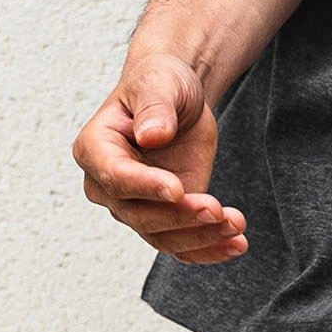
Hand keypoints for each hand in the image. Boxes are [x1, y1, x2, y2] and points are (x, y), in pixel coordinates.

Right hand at [71, 53, 248, 264]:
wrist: (176, 96)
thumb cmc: (160, 83)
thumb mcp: (159, 83)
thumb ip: (154, 107)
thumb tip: (152, 136)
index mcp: (95, 148)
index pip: (116, 177)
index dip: (145, 187)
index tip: (177, 189)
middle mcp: (108, 185)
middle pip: (140, 214)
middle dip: (180, 217)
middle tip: (217, 210)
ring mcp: (135, 204)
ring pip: (161, 236)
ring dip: (200, 236)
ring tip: (235, 225)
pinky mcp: (163, 216)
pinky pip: (180, 243)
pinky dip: (207, 248)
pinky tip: (235, 244)